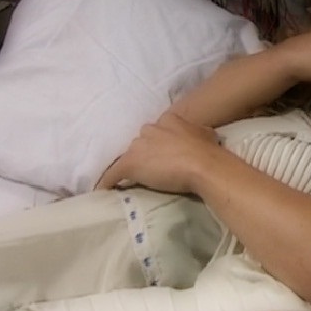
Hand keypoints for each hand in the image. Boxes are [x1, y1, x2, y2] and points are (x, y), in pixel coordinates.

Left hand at [95, 112, 222, 192]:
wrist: (202, 164)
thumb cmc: (207, 150)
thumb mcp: (205, 134)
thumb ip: (195, 132)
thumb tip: (198, 135)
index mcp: (167, 119)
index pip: (157, 131)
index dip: (160, 143)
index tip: (165, 153)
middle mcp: (149, 129)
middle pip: (141, 142)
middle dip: (147, 153)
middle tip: (156, 167)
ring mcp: (138, 146)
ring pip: (130, 156)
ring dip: (135, 166)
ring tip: (139, 179)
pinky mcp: (129, 164)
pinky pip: (113, 174)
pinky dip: (108, 182)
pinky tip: (103, 191)